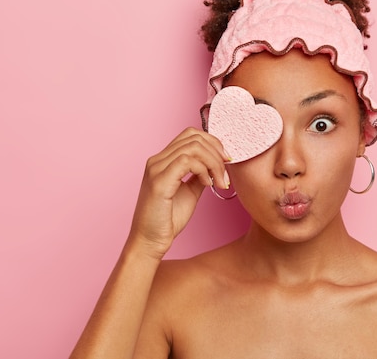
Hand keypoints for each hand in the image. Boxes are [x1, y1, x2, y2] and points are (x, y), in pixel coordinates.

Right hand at [127, 127, 229, 258]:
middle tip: (226, 173)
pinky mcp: (159, 181)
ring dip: (214, 163)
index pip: (190, 135)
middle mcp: (157, 160)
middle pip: (194, 137)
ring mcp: (156, 169)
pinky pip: (187, 162)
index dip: (213, 143)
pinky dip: (204, 171)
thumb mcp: (190, 192)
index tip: (226, 161)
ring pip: (193, 147)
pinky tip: (208, 185)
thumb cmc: (167, 220)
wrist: (150, 241)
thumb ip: (199, 176)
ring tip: (220, 183)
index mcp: (163, 160)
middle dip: (217, 152)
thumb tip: (214, 167)